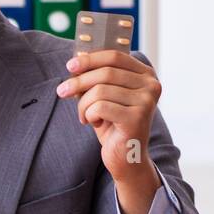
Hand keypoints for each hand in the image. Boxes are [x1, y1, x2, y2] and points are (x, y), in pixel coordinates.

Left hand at [56, 50, 162, 213]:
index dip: (90, 59)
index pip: (115, 56)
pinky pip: (100, 107)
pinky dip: (89, 115)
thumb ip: (96, 79)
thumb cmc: (113, 125)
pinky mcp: (137, 118)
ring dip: (83, 104)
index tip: (70, 66)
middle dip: (78, 82)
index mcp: (145, 75)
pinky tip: (94, 123)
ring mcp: (147, 101)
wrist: (125, 158)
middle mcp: (151, 85)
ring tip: (85, 116)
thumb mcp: (104, 97)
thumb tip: (75, 63)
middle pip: (105, 72)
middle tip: (62, 92)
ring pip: (100, 90)